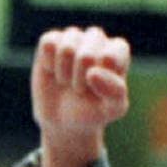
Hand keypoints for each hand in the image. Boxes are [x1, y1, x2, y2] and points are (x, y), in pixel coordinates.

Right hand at [32, 26, 131, 166]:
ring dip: (64, 73)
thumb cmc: (94, 116)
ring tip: (67, 85)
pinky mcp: (50, 44)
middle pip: (88, 48)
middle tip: (80, 92)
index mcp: (117, 53)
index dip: (104, 76)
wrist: (65, 126)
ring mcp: (73, 40)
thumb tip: (94, 72)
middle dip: (81, 78)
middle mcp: (97, 41)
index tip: (98, 94)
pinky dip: (49, 63)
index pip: (113, 51)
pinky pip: (50, 42)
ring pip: (68, 44)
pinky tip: (53, 75)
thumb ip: (115, 90)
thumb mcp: (114, 110)